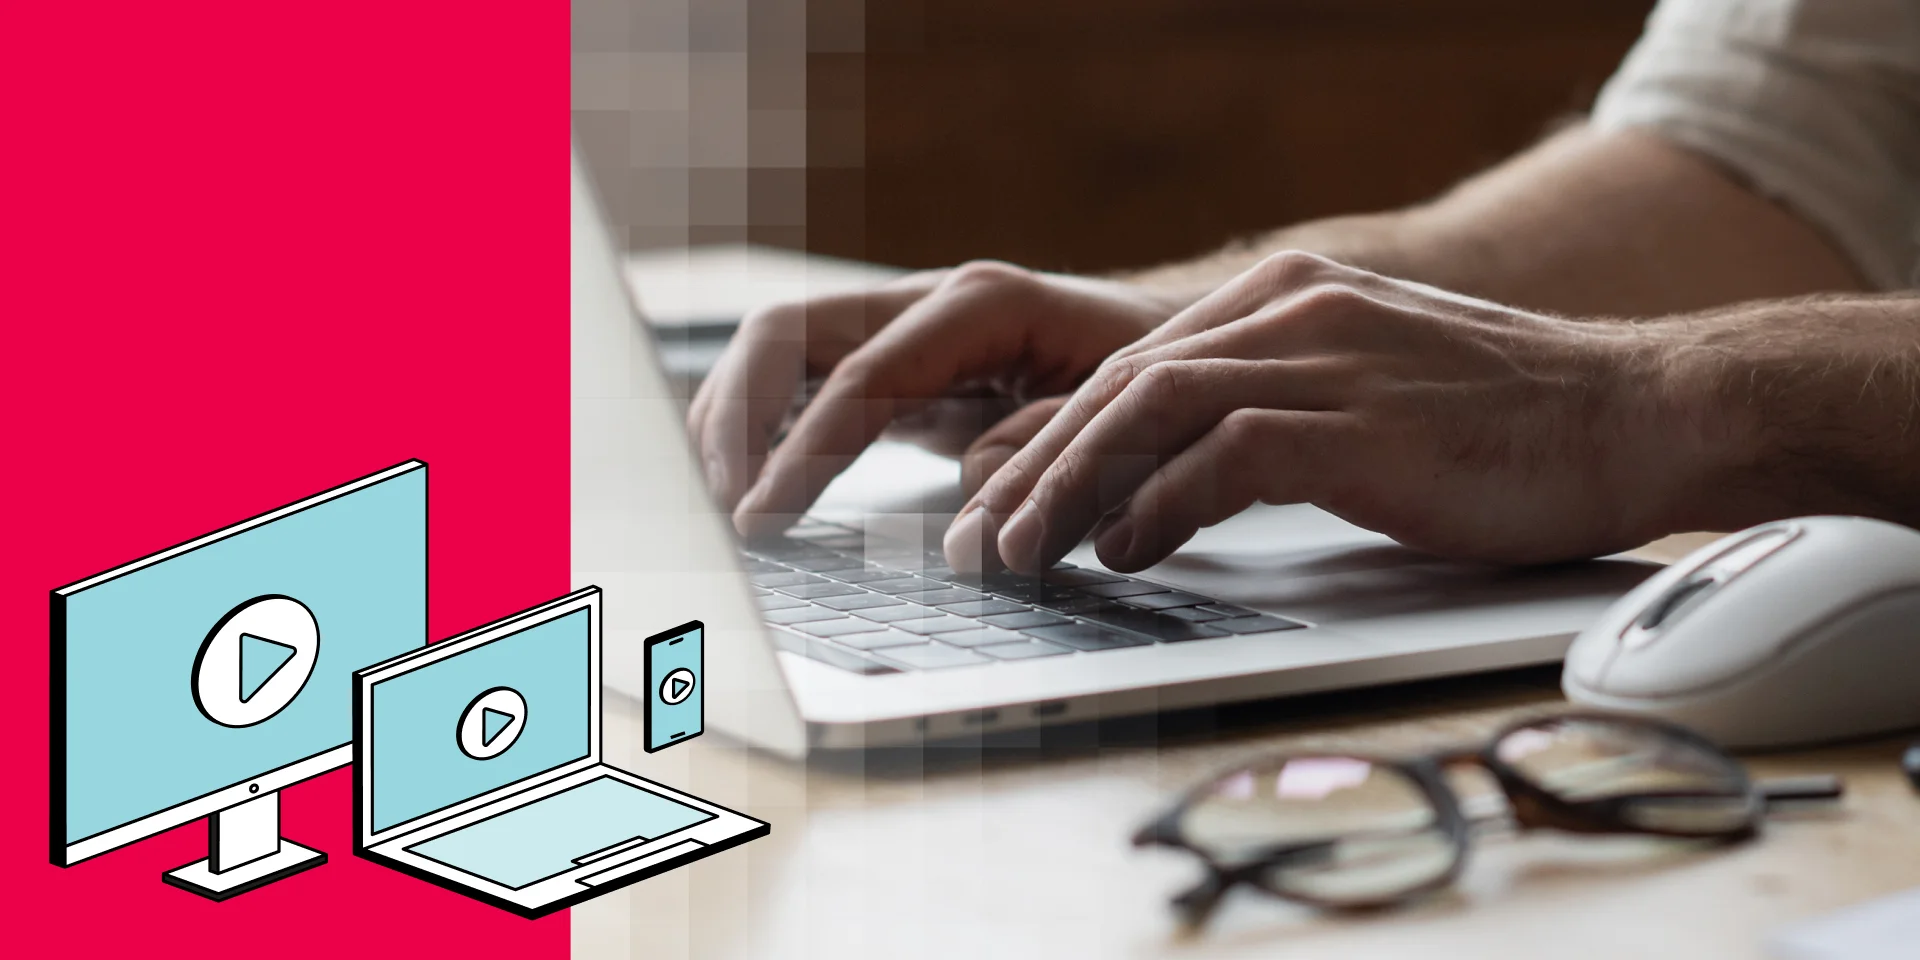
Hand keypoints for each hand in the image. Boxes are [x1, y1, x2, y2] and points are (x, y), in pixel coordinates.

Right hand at [687, 261, 1186, 536]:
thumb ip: (1045, 452)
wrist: (1186, 341)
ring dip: (732, 423)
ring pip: (776, 351)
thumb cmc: (1160, 381)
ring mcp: (901, 326)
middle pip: (784, 335)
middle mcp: (925, 301)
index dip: (801, 451)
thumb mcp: (1123, 419)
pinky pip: (799, 382)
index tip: (762, 518)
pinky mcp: (892, 364)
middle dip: (737, 422)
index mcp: (979, 306)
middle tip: (725, 514)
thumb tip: (972, 502)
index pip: (858, 376)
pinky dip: (761, 429)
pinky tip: (749, 488)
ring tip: (720, 507)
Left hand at [946, 251, 1714, 572]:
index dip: (1047, 438)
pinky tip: (1127, 551)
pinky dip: (1161, 506)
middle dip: (1031, 469)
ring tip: (1022, 554)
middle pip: (1118, 384)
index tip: (993, 501)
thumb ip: (1261, 417)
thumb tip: (1158, 487)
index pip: (1129, 366)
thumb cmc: (1500, 427)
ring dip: (1069, 488)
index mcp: (1284, 296)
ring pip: (1148, 411)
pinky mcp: (1360, 421)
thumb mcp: (1359, 395)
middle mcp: (1290, 310)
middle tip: (976, 542)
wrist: (1638, 413)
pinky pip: (1224, 458)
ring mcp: (1326, 357)